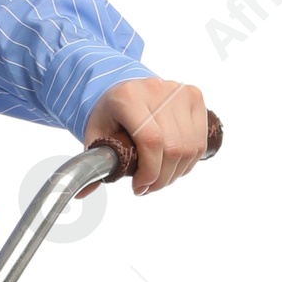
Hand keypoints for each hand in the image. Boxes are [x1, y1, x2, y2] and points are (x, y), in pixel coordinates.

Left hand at [82, 77, 208, 196]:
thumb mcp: (95, 136)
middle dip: (161, 178)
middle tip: (146, 187)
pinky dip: (188, 162)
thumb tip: (82, 193)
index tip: (138, 186)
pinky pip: (199, 141)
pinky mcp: (193, 96)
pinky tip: (173, 167)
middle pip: (173, 147)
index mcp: (128, 97)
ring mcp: (178, 91)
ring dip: (175, 173)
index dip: (150, 171)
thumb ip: (91, 164)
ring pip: (190, 148)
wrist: (124, 88)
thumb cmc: (109, 115)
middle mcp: (156, 90)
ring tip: (158, 178)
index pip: (151, 140)